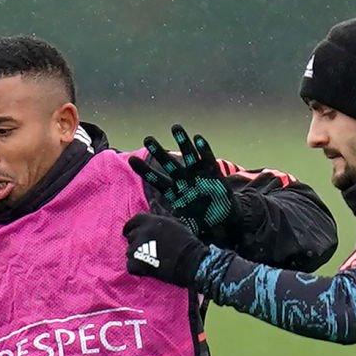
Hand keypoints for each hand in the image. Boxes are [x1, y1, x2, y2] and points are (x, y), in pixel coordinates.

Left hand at [123, 212, 206, 284]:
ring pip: (130, 252)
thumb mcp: (173, 222)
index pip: (132, 222)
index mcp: (148, 220)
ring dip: (138, 256)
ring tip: (154, 259)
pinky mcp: (136, 263)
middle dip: (138, 243)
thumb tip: (152, 200)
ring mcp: (136, 248)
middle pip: (131, 237)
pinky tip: (151, 268)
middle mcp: (140, 232)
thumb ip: (160, 211)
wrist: (190, 262)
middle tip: (152, 250)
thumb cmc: (185, 241)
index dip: (134, 229)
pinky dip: (139, 268)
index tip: (139, 235)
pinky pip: (130, 266)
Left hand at [129, 126, 238, 241]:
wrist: (224, 220)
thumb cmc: (203, 221)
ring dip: (183, 142)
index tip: (131, 160)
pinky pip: (208, 160)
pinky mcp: (213, 175)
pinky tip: (197, 138)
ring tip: (175, 127)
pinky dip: (204, 150)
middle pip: (169, 164)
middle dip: (159, 151)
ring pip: (188, 156)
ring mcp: (198, 176)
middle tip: (148, 139)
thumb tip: (154, 228)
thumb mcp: (184, 226)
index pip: (157, 180)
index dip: (145, 170)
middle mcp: (185, 180)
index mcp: (175, 192)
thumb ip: (172, 224)